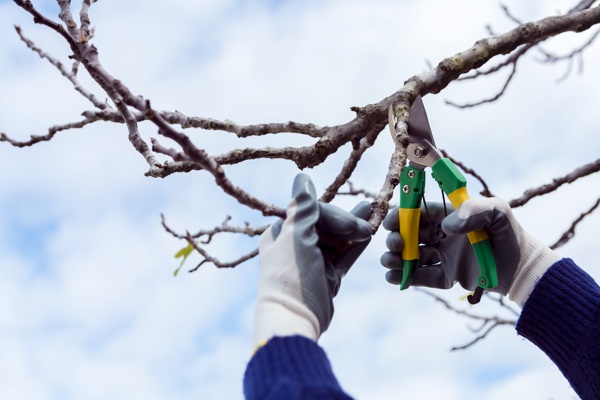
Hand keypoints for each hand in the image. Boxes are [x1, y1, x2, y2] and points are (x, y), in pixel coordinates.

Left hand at [253, 174, 371, 346]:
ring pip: (338, 239)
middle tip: (365, 226)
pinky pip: (344, 256)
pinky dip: (356, 246)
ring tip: (374, 213)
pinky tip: (370, 234)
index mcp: (282, 232)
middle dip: (347, 222)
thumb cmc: (290, 274)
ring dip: (355, 228)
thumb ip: (303, 207)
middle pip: (326, 224)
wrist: (295, 318)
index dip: (333, 214)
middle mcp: (296, 244)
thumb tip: (302, 177)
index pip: (311, 211)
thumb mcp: (296, 236)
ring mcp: (313, 261)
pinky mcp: (327, 276)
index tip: (351, 224)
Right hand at [380, 198, 559, 305]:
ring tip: (389, 262)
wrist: (523, 269)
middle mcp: (443, 235)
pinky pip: (423, 277)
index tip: (391, 223)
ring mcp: (444, 257)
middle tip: (395, 245)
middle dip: (396, 239)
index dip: (401, 216)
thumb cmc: (509, 234)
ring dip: (397, 259)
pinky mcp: (448, 277)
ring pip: (413, 256)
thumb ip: (473, 210)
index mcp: (449, 216)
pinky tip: (394, 277)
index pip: (419, 213)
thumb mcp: (497, 212)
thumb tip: (446, 227)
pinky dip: (407, 277)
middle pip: (410, 235)